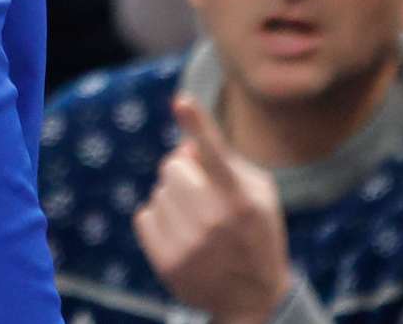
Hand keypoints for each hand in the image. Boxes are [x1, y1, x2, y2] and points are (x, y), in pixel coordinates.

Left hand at [133, 94, 292, 323]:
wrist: (252, 300)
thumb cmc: (256, 231)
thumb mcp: (259, 192)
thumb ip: (225, 158)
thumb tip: (184, 146)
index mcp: (240, 200)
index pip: (215, 154)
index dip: (197, 125)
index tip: (181, 101)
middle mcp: (213, 222)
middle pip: (172, 165)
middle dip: (185, 173)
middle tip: (205, 196)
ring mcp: (188, 246)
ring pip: (158, 191)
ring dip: (173, 200)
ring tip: (198, 224)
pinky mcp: (167, 264)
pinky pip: (143, 216)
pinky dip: (159, 221)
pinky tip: (182, 238)